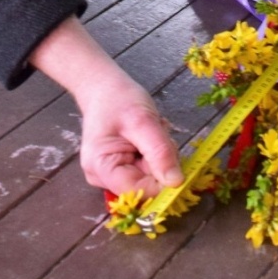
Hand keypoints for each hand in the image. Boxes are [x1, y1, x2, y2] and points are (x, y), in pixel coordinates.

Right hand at [75, 72, 183, 195]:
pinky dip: (155, 152)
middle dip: (160, 161)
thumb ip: (159, 153)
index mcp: (101, 168)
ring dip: (160, 154)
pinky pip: (147, 168)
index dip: (161, 182)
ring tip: (152, 130)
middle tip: (158, 133)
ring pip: (150, 176)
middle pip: (146, 184)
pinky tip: (149, 135)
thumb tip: (176, 183)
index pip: (138, 191)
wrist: (104, 87)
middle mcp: (102, 178)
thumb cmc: (118, 100)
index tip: (174, 157)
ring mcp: (111, 174)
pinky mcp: (121, 168)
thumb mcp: (143, 122)